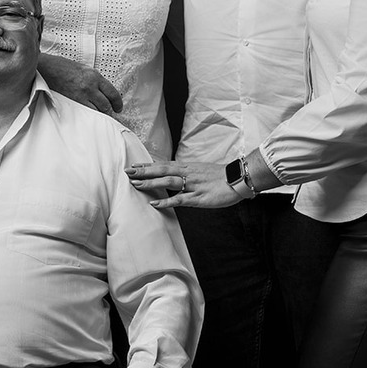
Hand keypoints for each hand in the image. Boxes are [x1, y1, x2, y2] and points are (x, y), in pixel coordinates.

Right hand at [39, 53, 122, 114]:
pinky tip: (89, 116)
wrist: (47, 69)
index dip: (118, 103)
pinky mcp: (72, 102)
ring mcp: (81, 96)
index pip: (112, 93)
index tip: (118, 107)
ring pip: (97, 111)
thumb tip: (102, 91)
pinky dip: (89, 116)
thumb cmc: (62, 67)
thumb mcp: (83, 69)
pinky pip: (85, 113)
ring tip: (99, 115)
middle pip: (106, 104)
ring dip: (99, 114)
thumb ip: (94, 80)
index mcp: (94, 76)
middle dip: (110, 111)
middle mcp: (90, 86)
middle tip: (110, 113)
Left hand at [127, 161, 241, 209]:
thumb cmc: (221, 177)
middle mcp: (188, 173)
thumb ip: (188, 173)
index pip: (164, 164)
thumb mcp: (201, 172)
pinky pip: (180, 199)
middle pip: (162, 170)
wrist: (239, 179)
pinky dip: (166, 201)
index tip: (133, 165)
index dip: (148, 165)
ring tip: (136, 184)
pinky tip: (155, 203)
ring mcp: (193, 185)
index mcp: (188, 167)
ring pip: (168, 181)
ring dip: (151, 183)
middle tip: (127, 171)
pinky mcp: (198, 197)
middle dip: (144, 171)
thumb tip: (175, 175)